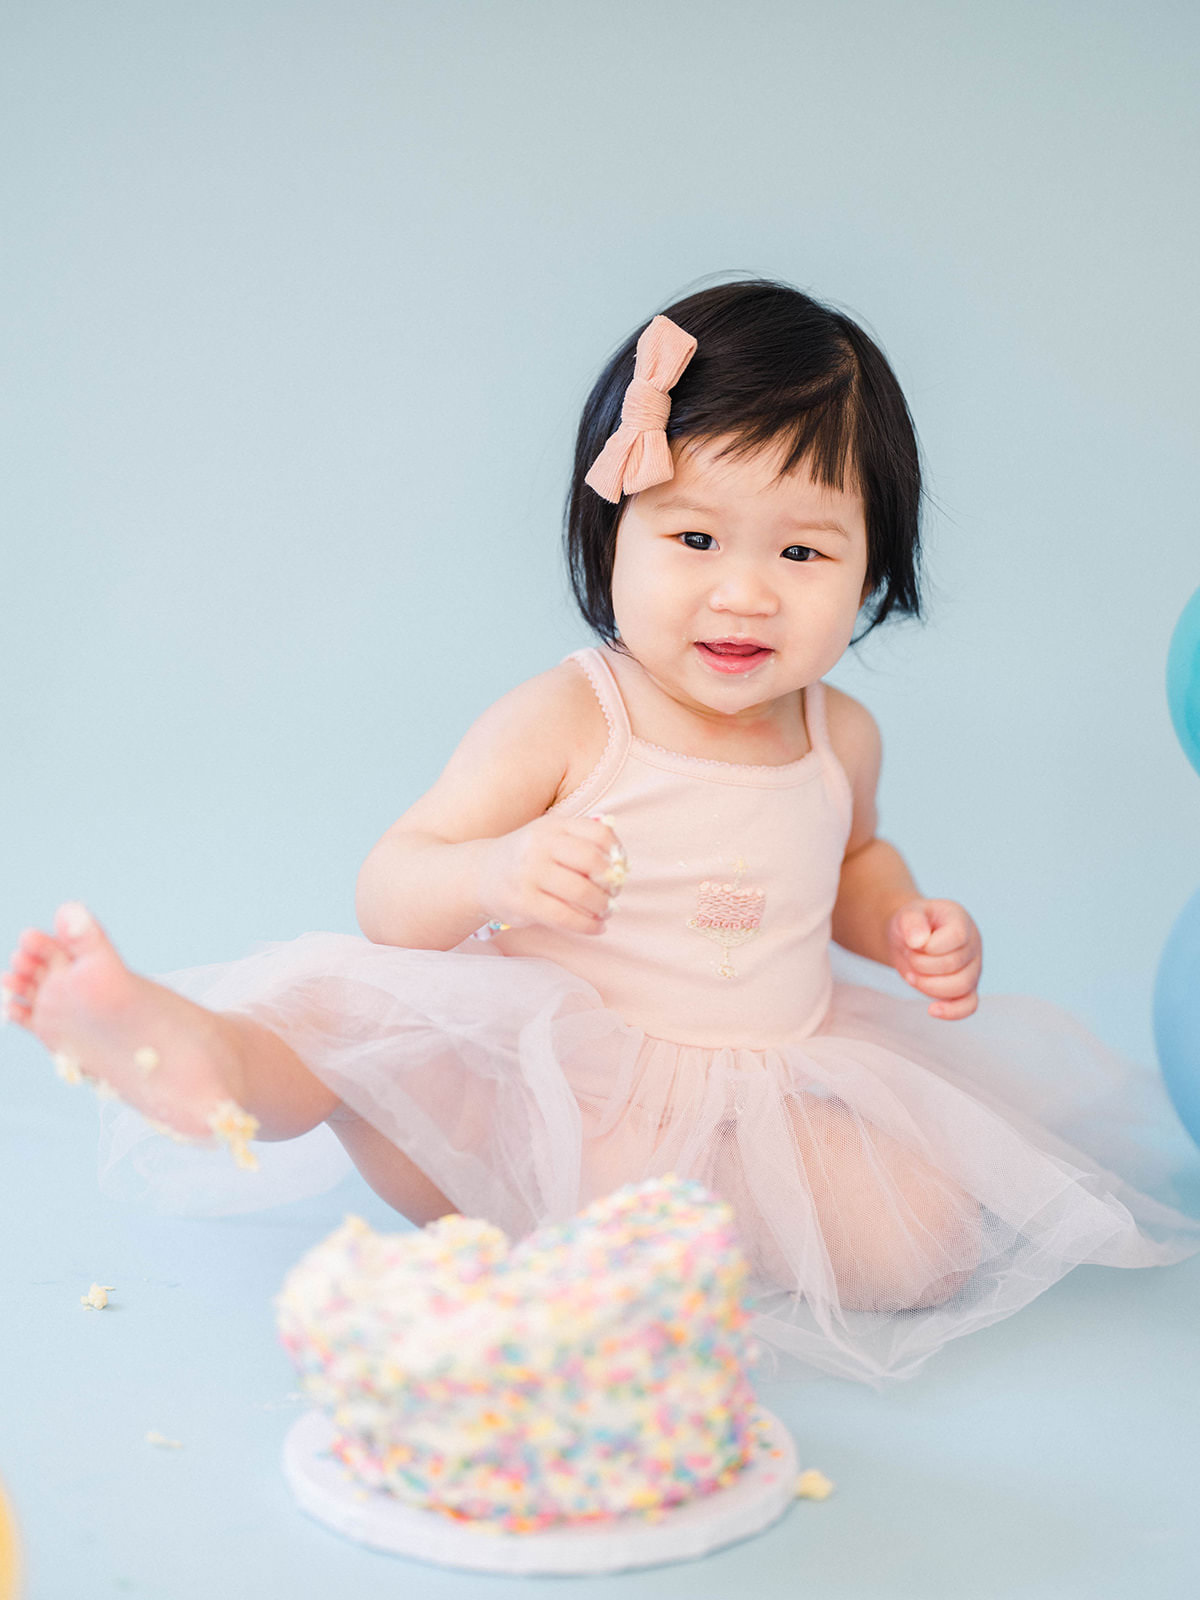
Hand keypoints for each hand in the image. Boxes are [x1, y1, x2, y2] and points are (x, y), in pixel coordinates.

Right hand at [476, 813, 625, 936]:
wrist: (481, 874)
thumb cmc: (528, 858)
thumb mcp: (550, 837)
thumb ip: (582, 843)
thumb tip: (622, 866)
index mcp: (552, 826)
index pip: (598, 833)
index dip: (617, 852)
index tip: (620, 868)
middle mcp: (539, 846)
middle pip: (593, 861)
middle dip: (612, 882)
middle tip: (614, 894)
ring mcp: (529, 873)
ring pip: (581, 892)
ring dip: (603, 906)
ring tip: (606, 912)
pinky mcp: (524, 902)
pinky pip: (565, 917)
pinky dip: (588, 925)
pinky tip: (597, 927)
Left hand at [885, 898, 981, 1019]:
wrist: (909, 940)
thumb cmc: (912, 925)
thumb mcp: (906, 914)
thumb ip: (911, 922)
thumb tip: (918, 941)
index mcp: (961, 921)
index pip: (957, 937)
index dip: (931, 946)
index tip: (914, 943)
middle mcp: (972, 945)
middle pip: (955, 964)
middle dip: (922, 965)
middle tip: (908, 956)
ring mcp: (972, 969)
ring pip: (961, 987)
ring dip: (929, 985)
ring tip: (912, 975)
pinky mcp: (966, 989)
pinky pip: (969, 1005)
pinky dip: (952, 1011)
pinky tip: (932, 1010)